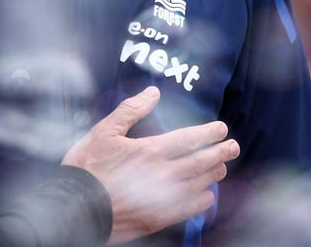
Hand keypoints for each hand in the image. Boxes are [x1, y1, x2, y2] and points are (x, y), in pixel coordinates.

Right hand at [61, 86, 238, 243]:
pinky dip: (203, 201)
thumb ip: (131, 110)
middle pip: (200, 162)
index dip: (208, 133)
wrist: (76, 207)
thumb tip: (152, 92)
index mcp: (149, 151)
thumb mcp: (103, 131)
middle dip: (220, 153)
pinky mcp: (158, 218)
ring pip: (198, 185)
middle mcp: (161, 175)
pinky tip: (207, 196)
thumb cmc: (87, 167)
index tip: (221, 128)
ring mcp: (162, 198)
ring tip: (222, 167)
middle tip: (234, 146)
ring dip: (213, 174)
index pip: (188, 139)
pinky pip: (189, 209)